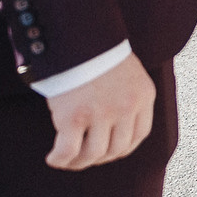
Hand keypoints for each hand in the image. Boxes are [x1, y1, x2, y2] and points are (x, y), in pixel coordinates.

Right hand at [44, 52, 155, 169]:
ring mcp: (101, 114)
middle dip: (99, 158)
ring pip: (93, 154)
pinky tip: (53, 158)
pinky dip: (60, 159)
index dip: (122, 149)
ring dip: (78, 162)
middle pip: (116, 149)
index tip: (108, 151)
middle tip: (83, 157)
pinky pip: (68, 151)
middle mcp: (126, 107)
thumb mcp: (128, 73)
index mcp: (143, 95)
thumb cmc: (98, 52)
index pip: (139, 135)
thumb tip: (117, 123)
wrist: (78, 34)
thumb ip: (128, 95)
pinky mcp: (74, 117)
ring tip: (66, 159)